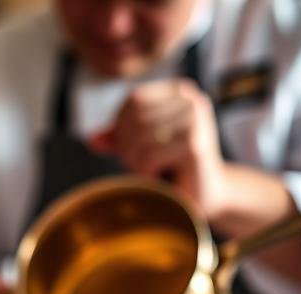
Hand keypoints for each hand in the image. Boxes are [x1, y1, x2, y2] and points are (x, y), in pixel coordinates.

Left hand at [91, 78, 228, 220]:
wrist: (207, 194)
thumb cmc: (174, 167)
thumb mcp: (143, 146)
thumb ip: (120, 138)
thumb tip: (93, 139)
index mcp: (180, 92)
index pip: (134, 100)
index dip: (121, 126)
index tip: (128, 149)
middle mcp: (191, 100)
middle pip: (135, 118)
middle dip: (126, 147)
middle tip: (137, 165)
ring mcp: (196, 121)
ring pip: (140, 138)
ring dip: (135, 161)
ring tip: (147, 171)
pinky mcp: (194, 146)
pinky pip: (149, 156)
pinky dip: (145, 172)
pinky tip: (158, 177)